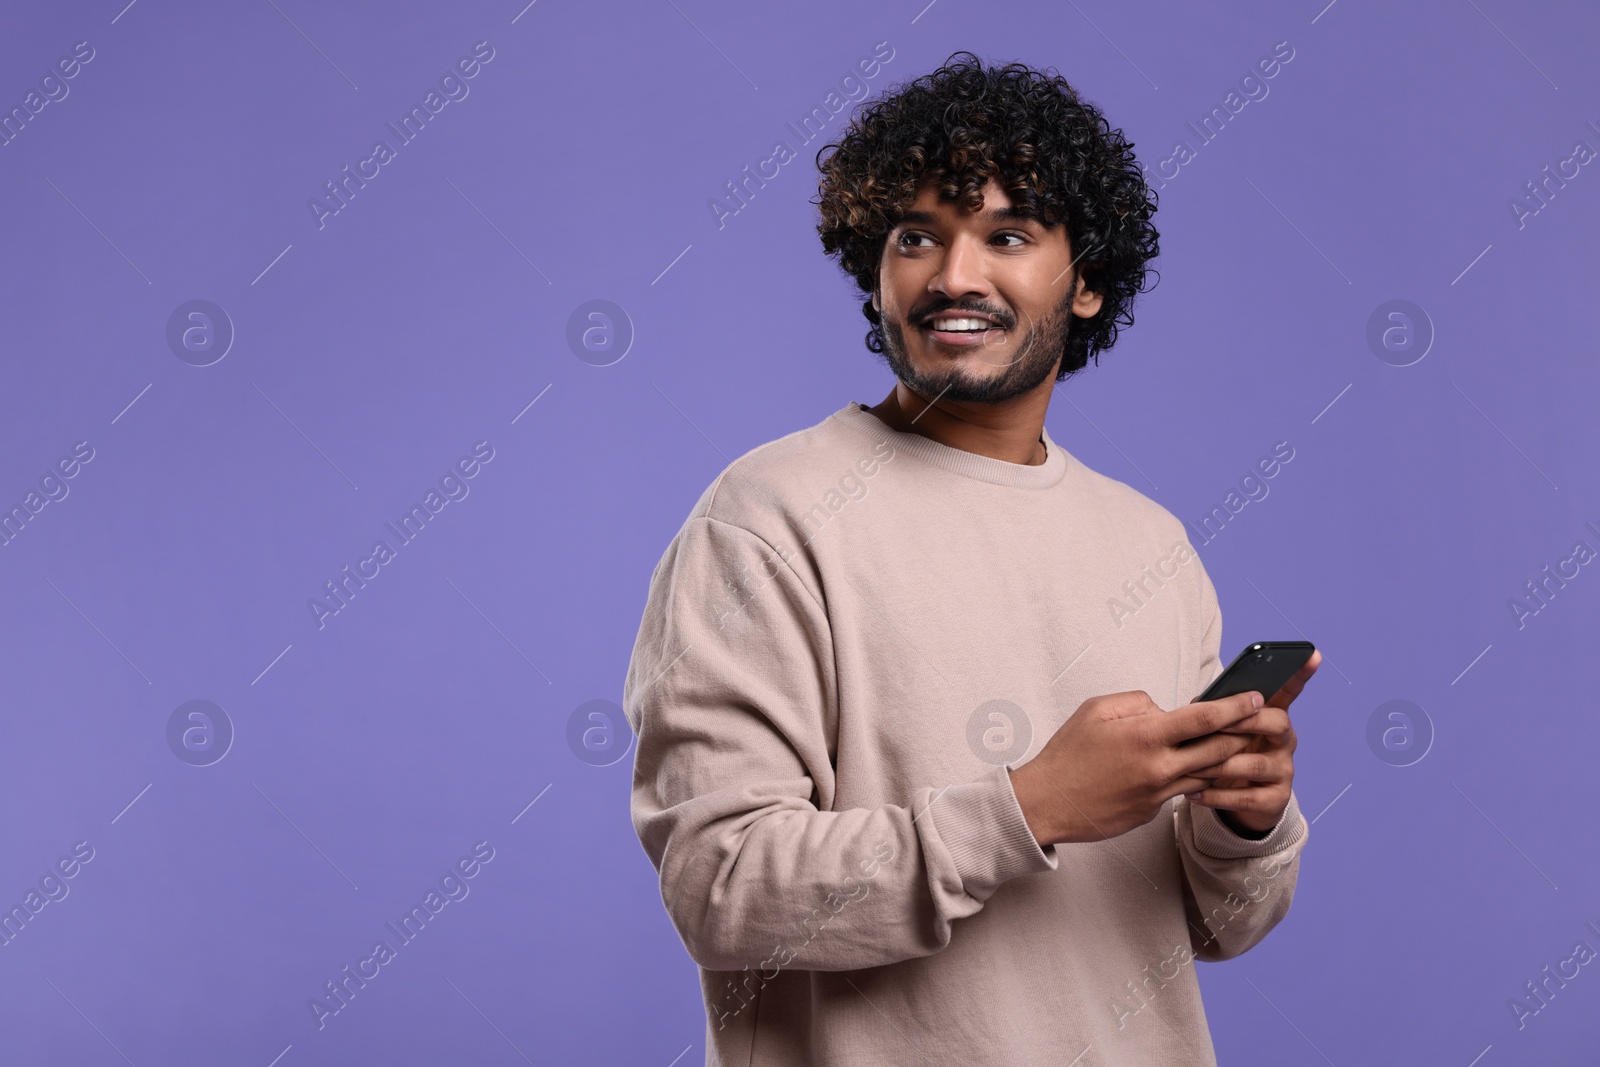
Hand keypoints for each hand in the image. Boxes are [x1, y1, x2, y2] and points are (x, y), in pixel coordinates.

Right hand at [1008, 689, 1261, 846]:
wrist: (1047, 802)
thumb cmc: (1068, 753)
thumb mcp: (1096, 710)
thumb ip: (1137, 702)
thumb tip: (1165, 709)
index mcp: (1146, 736)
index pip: (1205, 718)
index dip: (1236, 707)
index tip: (1255, 698)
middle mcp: (1159, 767)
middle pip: (1219, 749)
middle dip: (1245, 734)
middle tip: (1261, 721)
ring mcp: (1158, 794)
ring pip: (1208, 775)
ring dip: (1227, 760)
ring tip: (1239, 745)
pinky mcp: (1153, 812)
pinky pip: (1184, 791)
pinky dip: (1196, 778)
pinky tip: (1198, 768)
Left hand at [1186, 649, 1320, 833]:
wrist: (1240, 803)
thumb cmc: (1228, 756)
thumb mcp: (1222, 733)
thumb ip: (1215, 714)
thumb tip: (1197, 704)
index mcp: (1272, 718)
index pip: (1288, 692)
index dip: (1299, 674)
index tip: (1312, 654)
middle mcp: (1284, 742)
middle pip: (1277, 723)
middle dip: (1247, 721)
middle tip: (1217, 725)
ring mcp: (1283, 771)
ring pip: (1256, 764)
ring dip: (1221, 765)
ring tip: (1192, 768)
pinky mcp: (1275, 800)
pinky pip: (1246, 797)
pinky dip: (1217, 795)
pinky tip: (1194, 794)